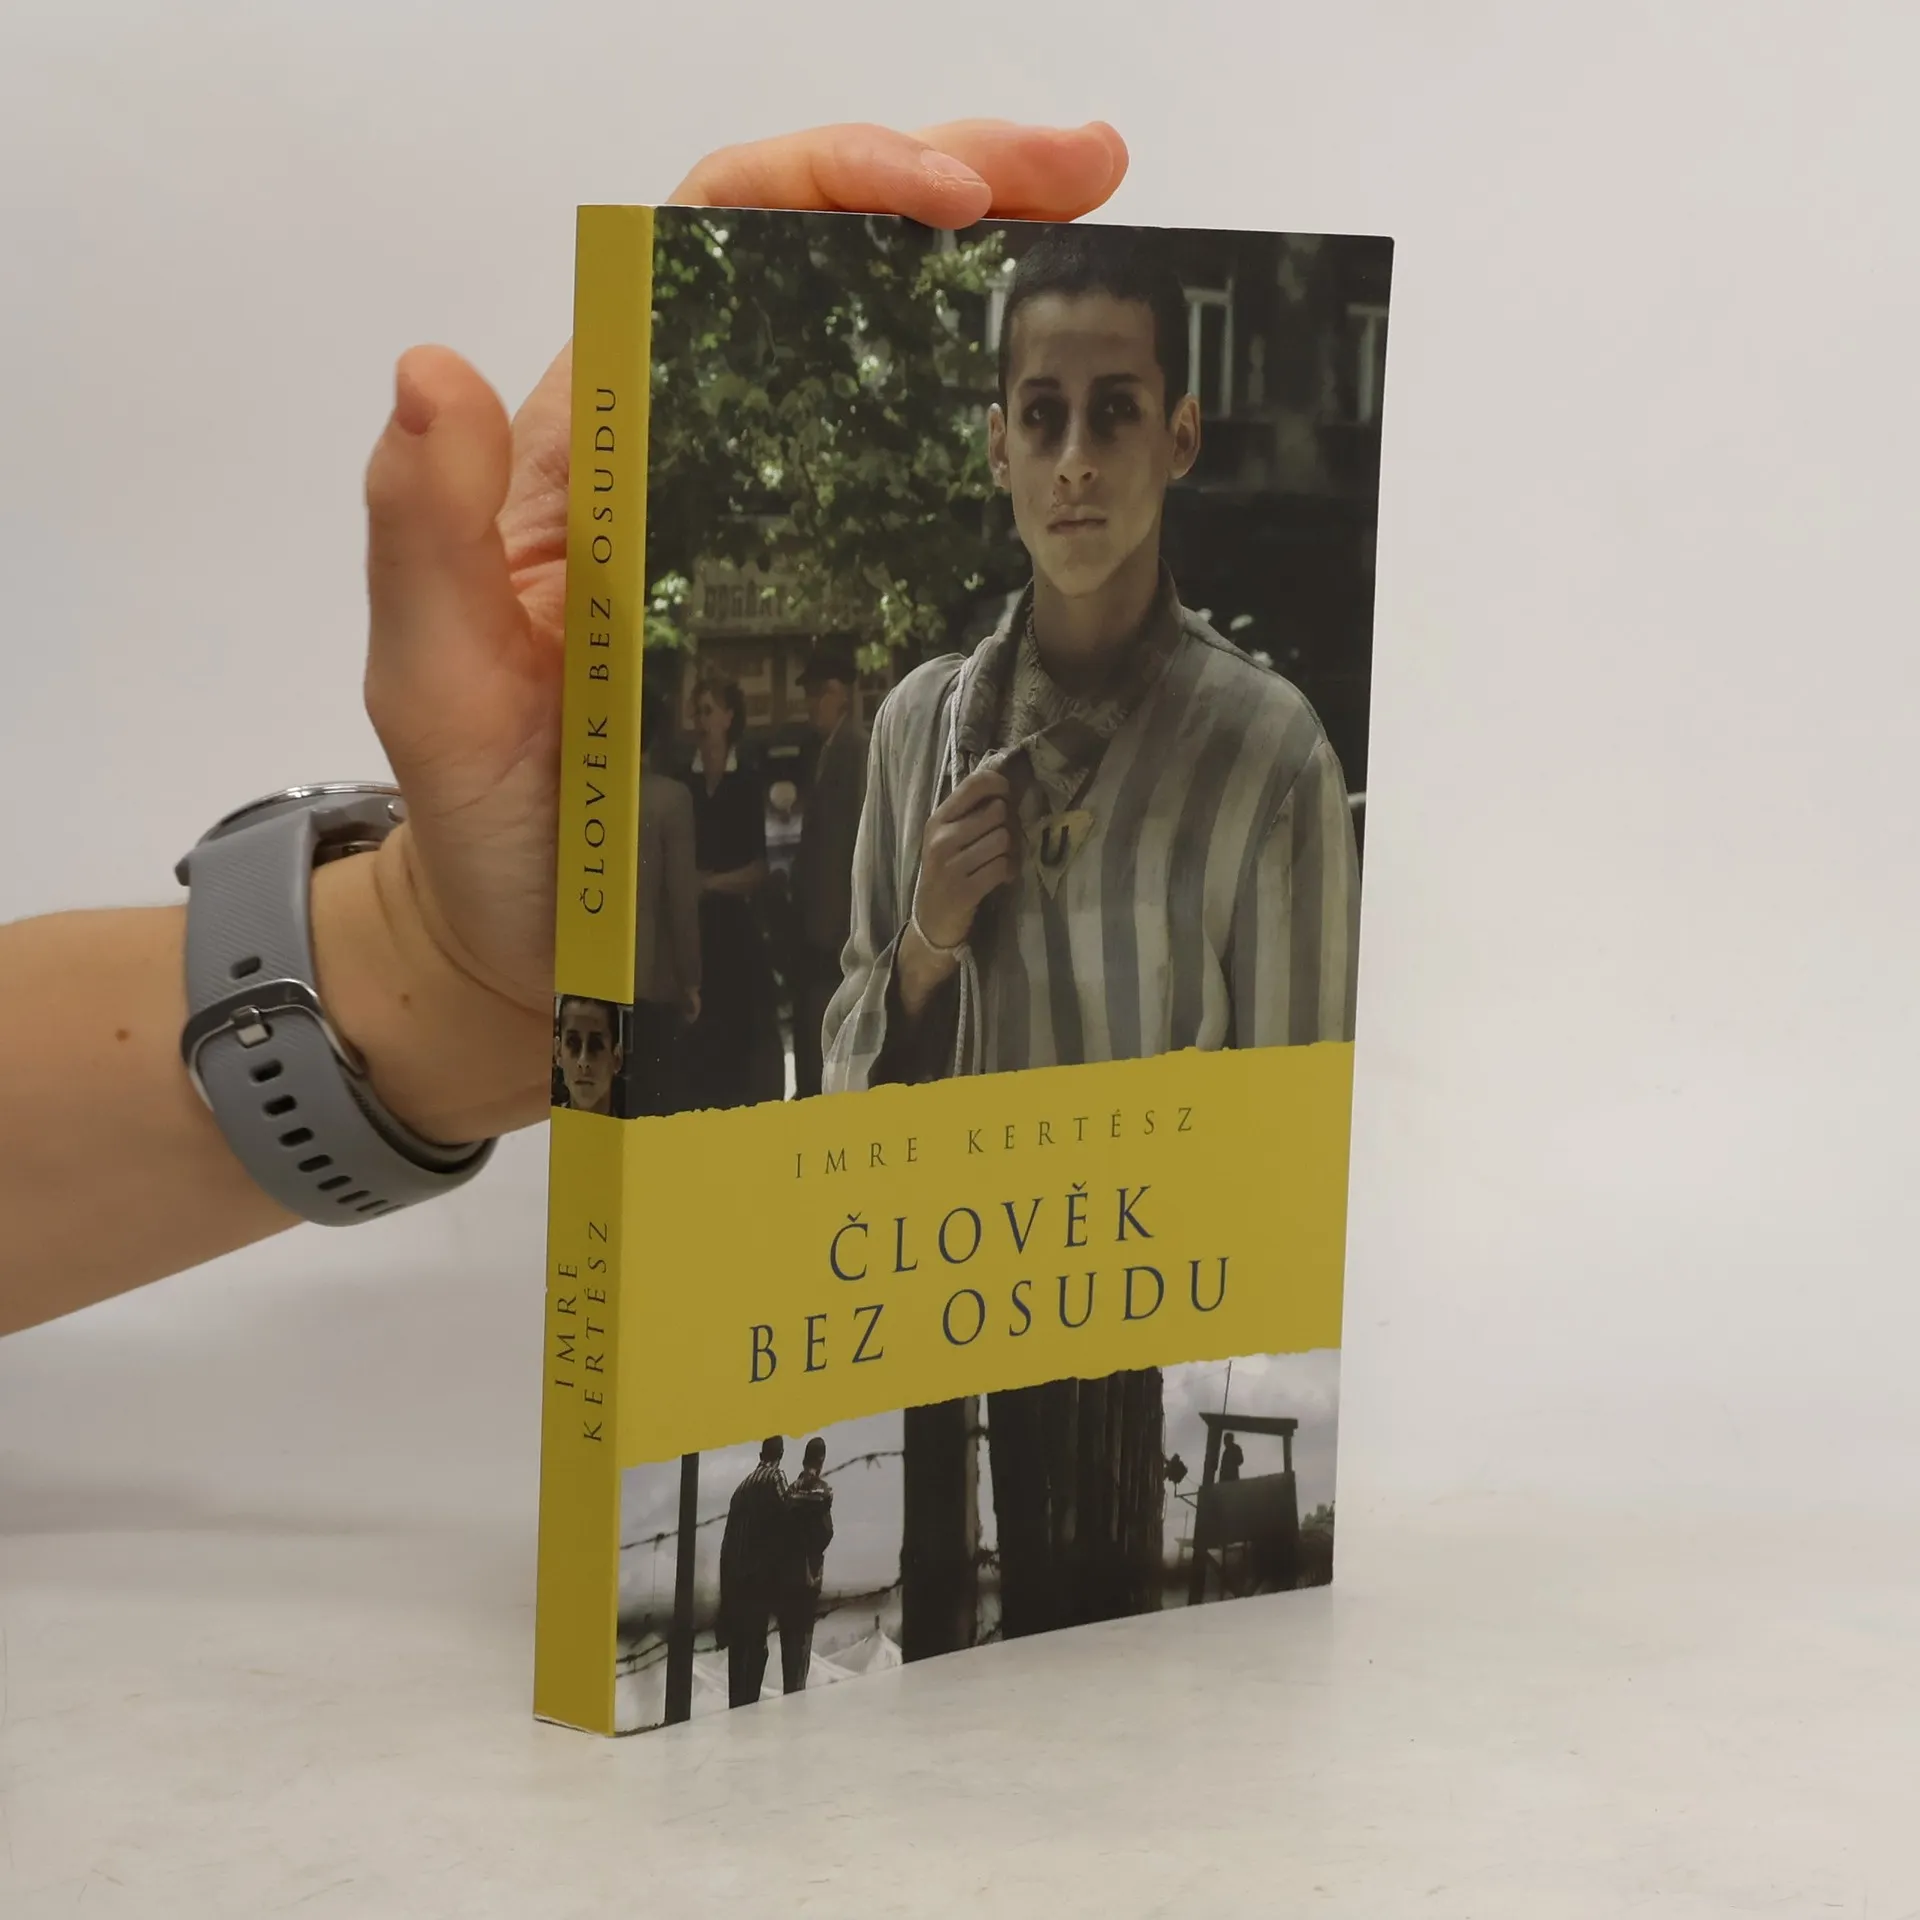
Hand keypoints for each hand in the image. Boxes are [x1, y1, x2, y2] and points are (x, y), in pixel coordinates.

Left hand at [332, 120, 1127, 1141]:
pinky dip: (978, 419)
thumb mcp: (436, 689)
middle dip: (951, 184)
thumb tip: (433, 372)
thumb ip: (421, 540)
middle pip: (813, 261)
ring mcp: (755, 528)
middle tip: (1086, 174)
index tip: (944, 195)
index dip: (827, 182)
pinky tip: (1048, 404)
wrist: (535, 939)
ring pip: (870, 353)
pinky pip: (900, 484)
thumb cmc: (488, 823)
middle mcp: (683, 455)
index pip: (707, 241)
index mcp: (600, 441)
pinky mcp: (808, 606)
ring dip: (984, 275)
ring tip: (1101, 231)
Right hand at [897, 767, 1015, 1013]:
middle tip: (1006, 839)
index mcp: (938, 820)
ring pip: (1004, 839)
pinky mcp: (965, 889)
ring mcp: (951, 865)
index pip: (975, 784)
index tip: (1007, 796)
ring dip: (1012, 850)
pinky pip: (1003, 866)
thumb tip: (1006, 788)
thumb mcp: (947, 839)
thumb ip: (970, 813)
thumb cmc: (945, 873)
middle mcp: (941, 839)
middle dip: (1009, 824)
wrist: (931, 921)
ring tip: (1002, 860)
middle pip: (997, 812)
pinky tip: (1003, 877)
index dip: (1000, 785)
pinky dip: (1010, 871)